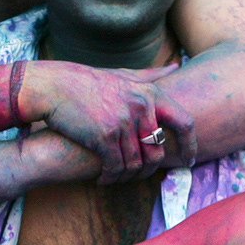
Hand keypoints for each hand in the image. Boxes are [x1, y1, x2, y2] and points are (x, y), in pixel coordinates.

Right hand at [19, 62, 196, 182]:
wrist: (55, 87)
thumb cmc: (89, 82)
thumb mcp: (124, 73)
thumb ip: (151, 75)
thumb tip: (176, 65)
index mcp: (150, 93)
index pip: (184, 122)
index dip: (190, 144)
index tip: (189, 160)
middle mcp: (141, 107)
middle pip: (158, 150)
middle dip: (149, 169)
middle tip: (139, 175)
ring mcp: (123, 122)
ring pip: (136, 163)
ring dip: (127, 177)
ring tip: (117, 178)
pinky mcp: (104, 137)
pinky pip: (116, 167)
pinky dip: (111, 177)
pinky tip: (103, 179)